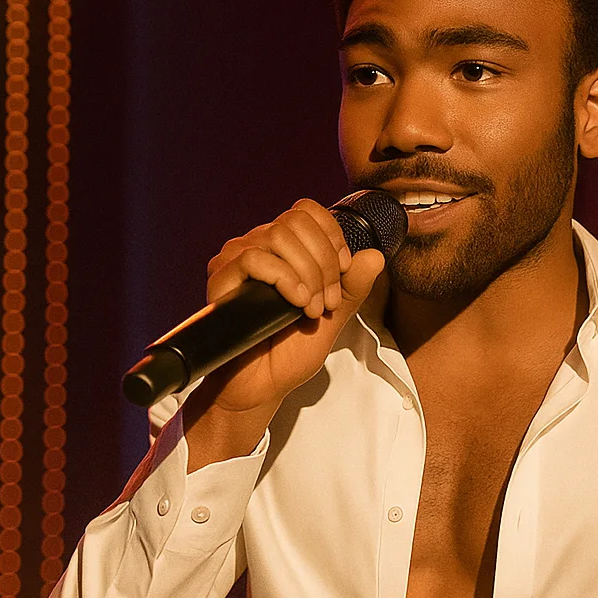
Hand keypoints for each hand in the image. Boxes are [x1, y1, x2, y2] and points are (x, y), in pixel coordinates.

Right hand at [182, 199, 384, 467]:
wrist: (261, 386)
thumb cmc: (289, 353)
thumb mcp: (333, 316)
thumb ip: (353, 287)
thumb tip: (375, 255)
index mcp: (283, 249)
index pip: (306, 211)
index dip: (332, 235)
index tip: (343, 271)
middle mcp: (257, 246)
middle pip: (296, 222)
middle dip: (324, 262)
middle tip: (327, 301)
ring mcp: (237, 260)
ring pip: (279, 236)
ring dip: (308, 274)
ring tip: (311, 309)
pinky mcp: (222, 278)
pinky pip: (256, 258)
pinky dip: (286, 279)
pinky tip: (296, 304)